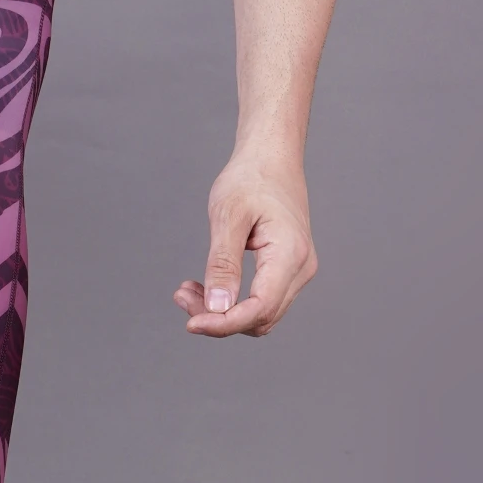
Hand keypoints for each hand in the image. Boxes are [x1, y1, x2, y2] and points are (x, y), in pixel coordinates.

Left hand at [173, 151, 316, 337]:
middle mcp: (301, 269)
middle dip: (218, 317)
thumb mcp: (228, 216)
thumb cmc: (250, 179)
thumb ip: (223, 264)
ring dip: (223, 312)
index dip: (224, 323)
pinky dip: (232, 301)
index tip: (190, 323)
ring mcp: (298, 271)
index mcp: (290, 255)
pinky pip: (261, 300)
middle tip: (182, 296)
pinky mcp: (287, 270)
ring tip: (188, 290)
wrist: (272, 158)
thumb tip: (217, 307)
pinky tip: (205, 287)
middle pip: (259, 317)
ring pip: (260, 314)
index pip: (259, 309)